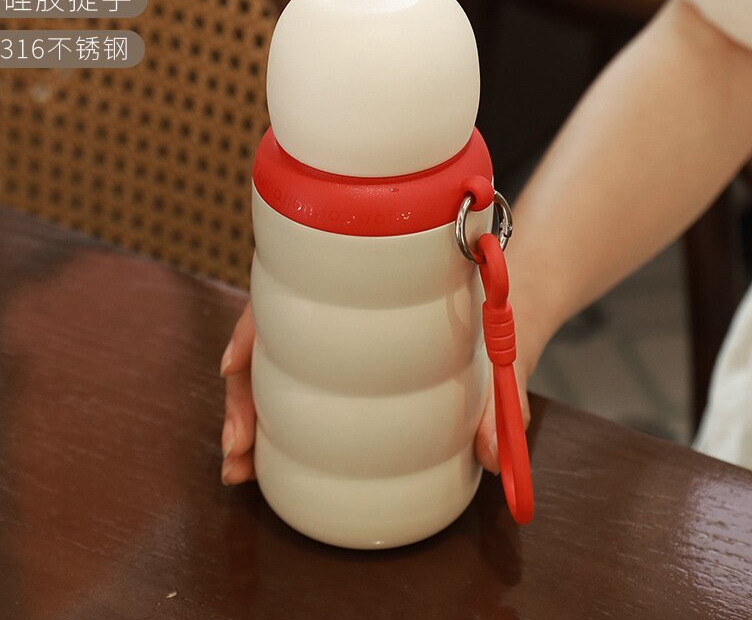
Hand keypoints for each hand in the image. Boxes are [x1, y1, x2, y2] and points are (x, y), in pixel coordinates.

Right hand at [220, 297, 544, 481]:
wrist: (518, 292)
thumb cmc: (503, 300)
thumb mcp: (508, 335)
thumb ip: (506, 388)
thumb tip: (493, 455)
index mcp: (367, 284)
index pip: (291, 297)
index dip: (254, 329)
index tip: (235, 365)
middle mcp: (341, 310)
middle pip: (269, 342)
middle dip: (241, 397)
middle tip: (236, 453)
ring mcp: (343, 338)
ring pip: (277, 368)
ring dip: (250, 417)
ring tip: (240, 469)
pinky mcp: (355, 364)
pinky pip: (302, 386)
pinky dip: (278, 422)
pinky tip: (269, 458)